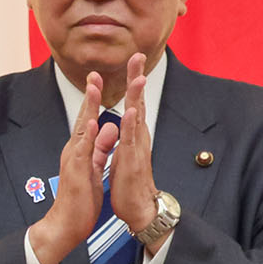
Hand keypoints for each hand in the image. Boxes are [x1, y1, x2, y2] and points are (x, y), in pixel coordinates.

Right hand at [26, 68, 121, 263]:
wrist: (65, 225)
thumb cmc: (80, 200)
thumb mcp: (94, 168)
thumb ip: (100, 148)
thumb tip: (108, 128)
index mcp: (80, 151)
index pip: (88, 121)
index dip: (94, 101)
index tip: (99, 81)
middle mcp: (75, 151)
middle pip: (83, 118)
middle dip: (90, 96)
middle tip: (95, 74)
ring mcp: (74, 160)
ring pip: (82, 128)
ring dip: (88, 107)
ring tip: (94, 88)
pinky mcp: (76, 171)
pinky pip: (83, 150)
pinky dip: (87, 135)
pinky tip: (92, 122)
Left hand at [109, 53, 162, 242]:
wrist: (139, 207)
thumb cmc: (130, 182)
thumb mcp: (125, 153)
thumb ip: (125, 136)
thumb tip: (124, 122)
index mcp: (133, 134)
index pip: (132, 102)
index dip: (132, 82)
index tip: (132, 60)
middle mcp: (138, 136)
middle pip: (137, 101)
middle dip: (137, 78)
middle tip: (138, 55)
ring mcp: (136, 147)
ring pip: (137, 116)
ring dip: (137, 96)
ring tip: (139, 77)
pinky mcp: (132, 160)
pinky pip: (131, 140)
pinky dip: (131, 125)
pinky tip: (131, 111)